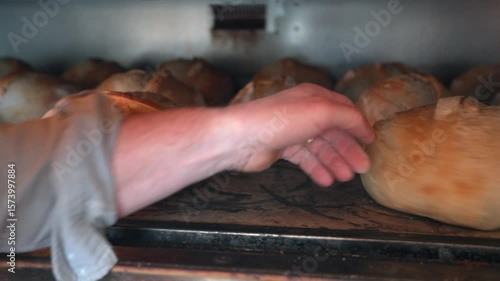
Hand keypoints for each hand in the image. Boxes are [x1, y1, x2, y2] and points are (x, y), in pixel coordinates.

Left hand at [225, 83, 374, 186]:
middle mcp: (304, 112)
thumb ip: (347, 118)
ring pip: (320, 148)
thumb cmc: (279, 120)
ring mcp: (292, 131)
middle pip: (333, 132)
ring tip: (345, 178)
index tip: (371, 142)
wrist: (241, 138)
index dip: (359, 126)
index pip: (344, 110)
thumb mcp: (320, 112)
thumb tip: (365, 127)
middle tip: (362, 169)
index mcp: (314, 97)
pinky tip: (326, 180)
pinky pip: (305, 159)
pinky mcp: (282, 148)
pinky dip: (316, 169)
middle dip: (348, 150)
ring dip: (334, 162)